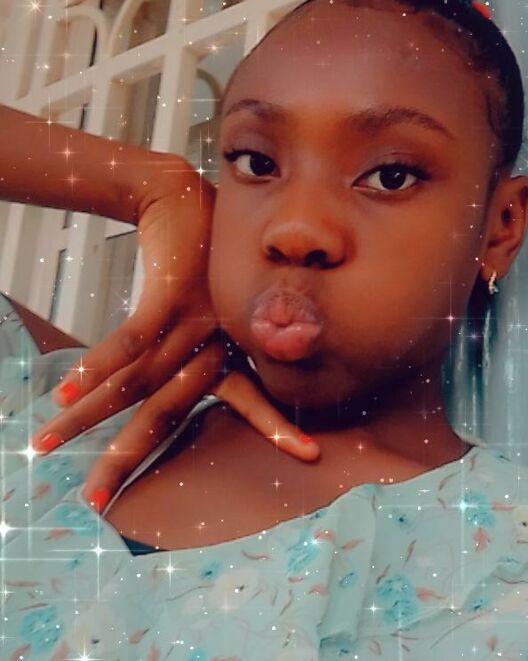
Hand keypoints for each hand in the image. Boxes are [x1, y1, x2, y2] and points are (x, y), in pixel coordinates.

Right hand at [30, 161, 318, 510]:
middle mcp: (212, 341)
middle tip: (94, 504)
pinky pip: (128, 340)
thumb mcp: (226, 299)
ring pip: (135, 383)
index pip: (250, 397)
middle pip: (168, 412)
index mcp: (230, 345)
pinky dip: (96, 366)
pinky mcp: (167, 297)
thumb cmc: (208, 255)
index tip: (308, 455)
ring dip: (86, 417)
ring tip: (43, 445)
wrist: (187, 198)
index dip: (275, 425)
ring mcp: (190, 322)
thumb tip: (215, 368)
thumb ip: (224, 340)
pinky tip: (66, 394)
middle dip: (128, 459)